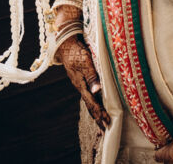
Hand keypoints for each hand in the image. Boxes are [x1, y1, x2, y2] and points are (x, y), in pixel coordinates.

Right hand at [55, 8, 109, 130]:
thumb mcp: (85, 62)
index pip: (92, 102)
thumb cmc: (77, 51)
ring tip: (101, 121)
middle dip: (97, 117)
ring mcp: (79, 83)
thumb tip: (97, 91)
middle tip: (105, 128)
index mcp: (81, 84)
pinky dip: (93, 102)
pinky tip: (95, 104)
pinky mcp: (80, 79)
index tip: (108, 122)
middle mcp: (80, 86)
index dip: (100, 113)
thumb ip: (92, 76)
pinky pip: (87, 94)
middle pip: (90, 105)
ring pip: (89, 101)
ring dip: (95, 111)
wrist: (65, 43)